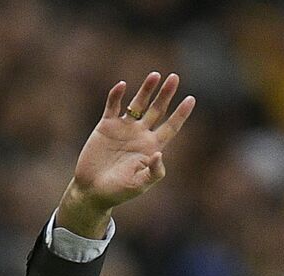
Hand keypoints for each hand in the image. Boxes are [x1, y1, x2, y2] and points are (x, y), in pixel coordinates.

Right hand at [58, 71, 195, 236]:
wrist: (92, 191)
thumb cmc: (118, 191)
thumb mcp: (139, 185)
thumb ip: (153, 171)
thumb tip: (159, 153)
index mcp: (151, 147)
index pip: (171, 127)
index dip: (181, 114)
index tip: (191, 99)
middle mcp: (140, 134)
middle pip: (157, 110)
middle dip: (166, 95)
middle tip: (175, 78)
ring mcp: (123, 128)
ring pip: (138, 104)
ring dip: (146, 90)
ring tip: (155, 75)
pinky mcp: (106, 126)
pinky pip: (113, 107)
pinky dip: (116, 96)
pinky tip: (122, 85)